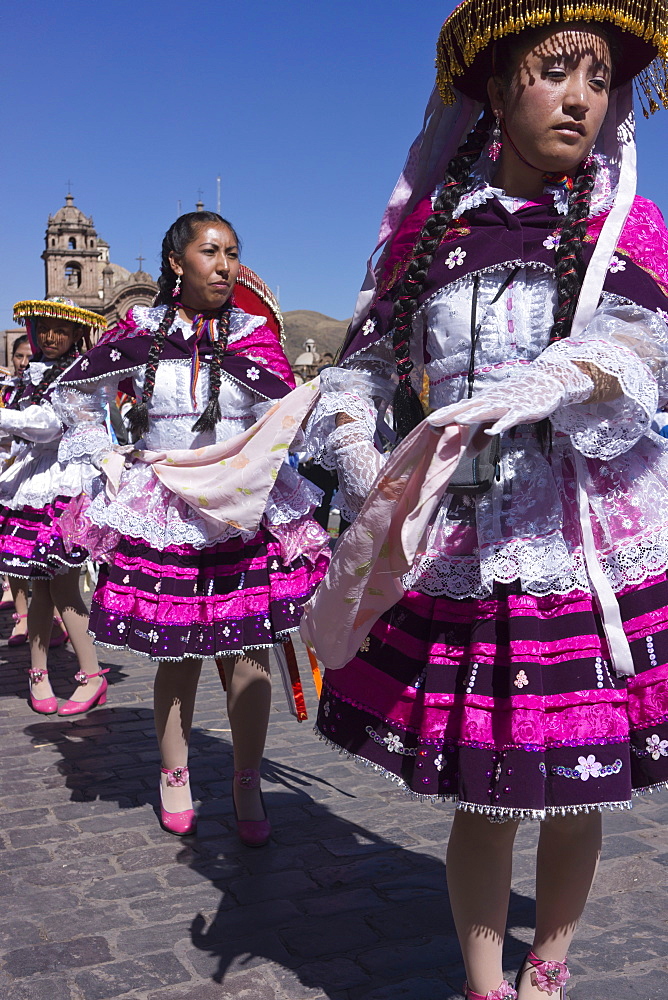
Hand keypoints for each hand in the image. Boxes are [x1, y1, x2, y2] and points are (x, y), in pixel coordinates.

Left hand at [427, 360, 593, 436]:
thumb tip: (468, 455)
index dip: (444, 418)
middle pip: (467, 408)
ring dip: (473, 415)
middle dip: (449, 415)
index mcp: (483, 402)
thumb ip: (482, 438)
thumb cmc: (518, 400)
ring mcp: (506, 404)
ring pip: (487, 409)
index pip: (459, 410)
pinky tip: (494, 430)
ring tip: (458, 420)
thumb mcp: (496, 420)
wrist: (546, 381)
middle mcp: (491, 401)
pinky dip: (502, 423)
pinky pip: (510, 417)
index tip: (426, 426)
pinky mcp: (522, 409)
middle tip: (431, 422)